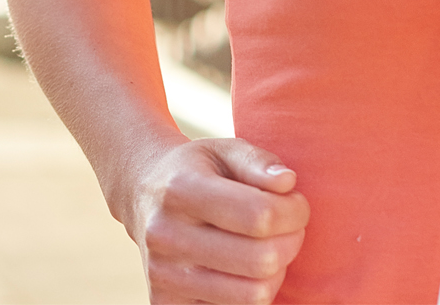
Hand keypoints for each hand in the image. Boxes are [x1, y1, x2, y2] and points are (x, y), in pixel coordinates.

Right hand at [125, 137, 309, 303]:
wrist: (142, 195)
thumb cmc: (196, 171)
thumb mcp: (223, 149)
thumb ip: (258, 161)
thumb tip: (287, 183)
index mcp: (180, 189)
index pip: (260, 215)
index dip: (294, 212)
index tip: (297, 204)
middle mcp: (164, 235)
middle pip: (261, 259)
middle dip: (292, 242)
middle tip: (290, 227)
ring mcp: (163, 275)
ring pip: (254, 294)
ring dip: (277, 271)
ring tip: (269, 246)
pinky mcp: (165, 303)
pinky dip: (252, 292)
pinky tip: (245, 267)